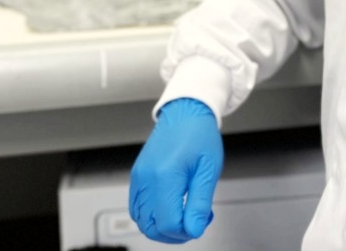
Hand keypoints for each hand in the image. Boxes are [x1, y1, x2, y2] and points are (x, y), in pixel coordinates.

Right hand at [129, 98, 223, 242]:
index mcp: (165, 176)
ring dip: (161, 226)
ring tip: (183, 213)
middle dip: (173, 233)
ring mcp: (138, 178)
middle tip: (193, 221)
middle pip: (150, 227)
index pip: (167, 224)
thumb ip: (200, 203)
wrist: (185, 112)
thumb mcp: (208, 170)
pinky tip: (170, 206)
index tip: (200, 222)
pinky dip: (151, 215)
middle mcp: (146, 179)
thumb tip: (195, 229)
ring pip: (141, 220)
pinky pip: (136, 207)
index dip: (185, 232)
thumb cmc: (199, 136)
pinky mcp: (137, 176)